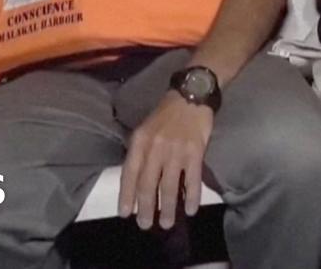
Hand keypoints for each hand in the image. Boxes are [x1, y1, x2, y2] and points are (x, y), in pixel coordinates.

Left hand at [118, 92, 212, 229]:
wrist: (191, 95)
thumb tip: (134, 178)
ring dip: (167, 208)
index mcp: (140, 141)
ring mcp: (176, 151)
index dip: (126, 195)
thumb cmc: (166, 113)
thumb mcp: (145, 128)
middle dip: (145, 208)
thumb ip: (139, 151)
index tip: (125, 214)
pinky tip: (190, 209)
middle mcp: (155, 148)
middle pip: (148, 184)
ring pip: (169, 186)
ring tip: (166, 223)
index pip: (129, 173)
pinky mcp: (195, 153)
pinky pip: (192, 180)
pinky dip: (191, 197)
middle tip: (145, 225)